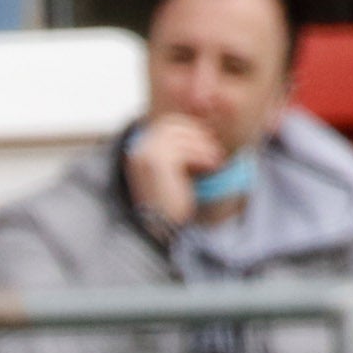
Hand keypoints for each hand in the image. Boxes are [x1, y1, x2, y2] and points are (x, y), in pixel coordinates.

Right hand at [126, 114, 225, 230]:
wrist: (165, 228)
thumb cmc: (174, 200)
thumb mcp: (177, 170)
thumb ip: (182, 149)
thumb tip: (204, 127)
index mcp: (139, 151)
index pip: (168, 124)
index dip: (192, 130)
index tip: (209, 145)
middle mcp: (137, 151)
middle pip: (174, 125)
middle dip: (198, 136)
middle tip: (215, 152)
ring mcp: (144, 156)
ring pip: (180, 135)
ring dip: (203, 146)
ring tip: (214, 161)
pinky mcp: (155, 164)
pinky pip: (183, 148)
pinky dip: (201, 155)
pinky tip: (209, 166)